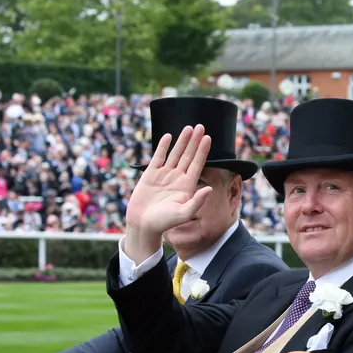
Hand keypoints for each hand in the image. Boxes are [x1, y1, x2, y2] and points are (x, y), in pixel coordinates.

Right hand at [124, 125, 211, 256]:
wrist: (143, 225)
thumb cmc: (164, 222)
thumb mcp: (183, 213)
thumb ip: (196, 202)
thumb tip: (209, 189)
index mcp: (187, 186)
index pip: (197, 164)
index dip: (203, 151)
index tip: (208, 138)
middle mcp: (177, 178)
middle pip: (188, 155)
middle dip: (194, 141)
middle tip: (200, 126)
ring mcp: (164, 175)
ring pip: (175, 153)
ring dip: (182, 141)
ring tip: (189, 128)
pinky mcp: (150, 174)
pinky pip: (158, 157)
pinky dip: (163, 146)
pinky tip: (168, 136)